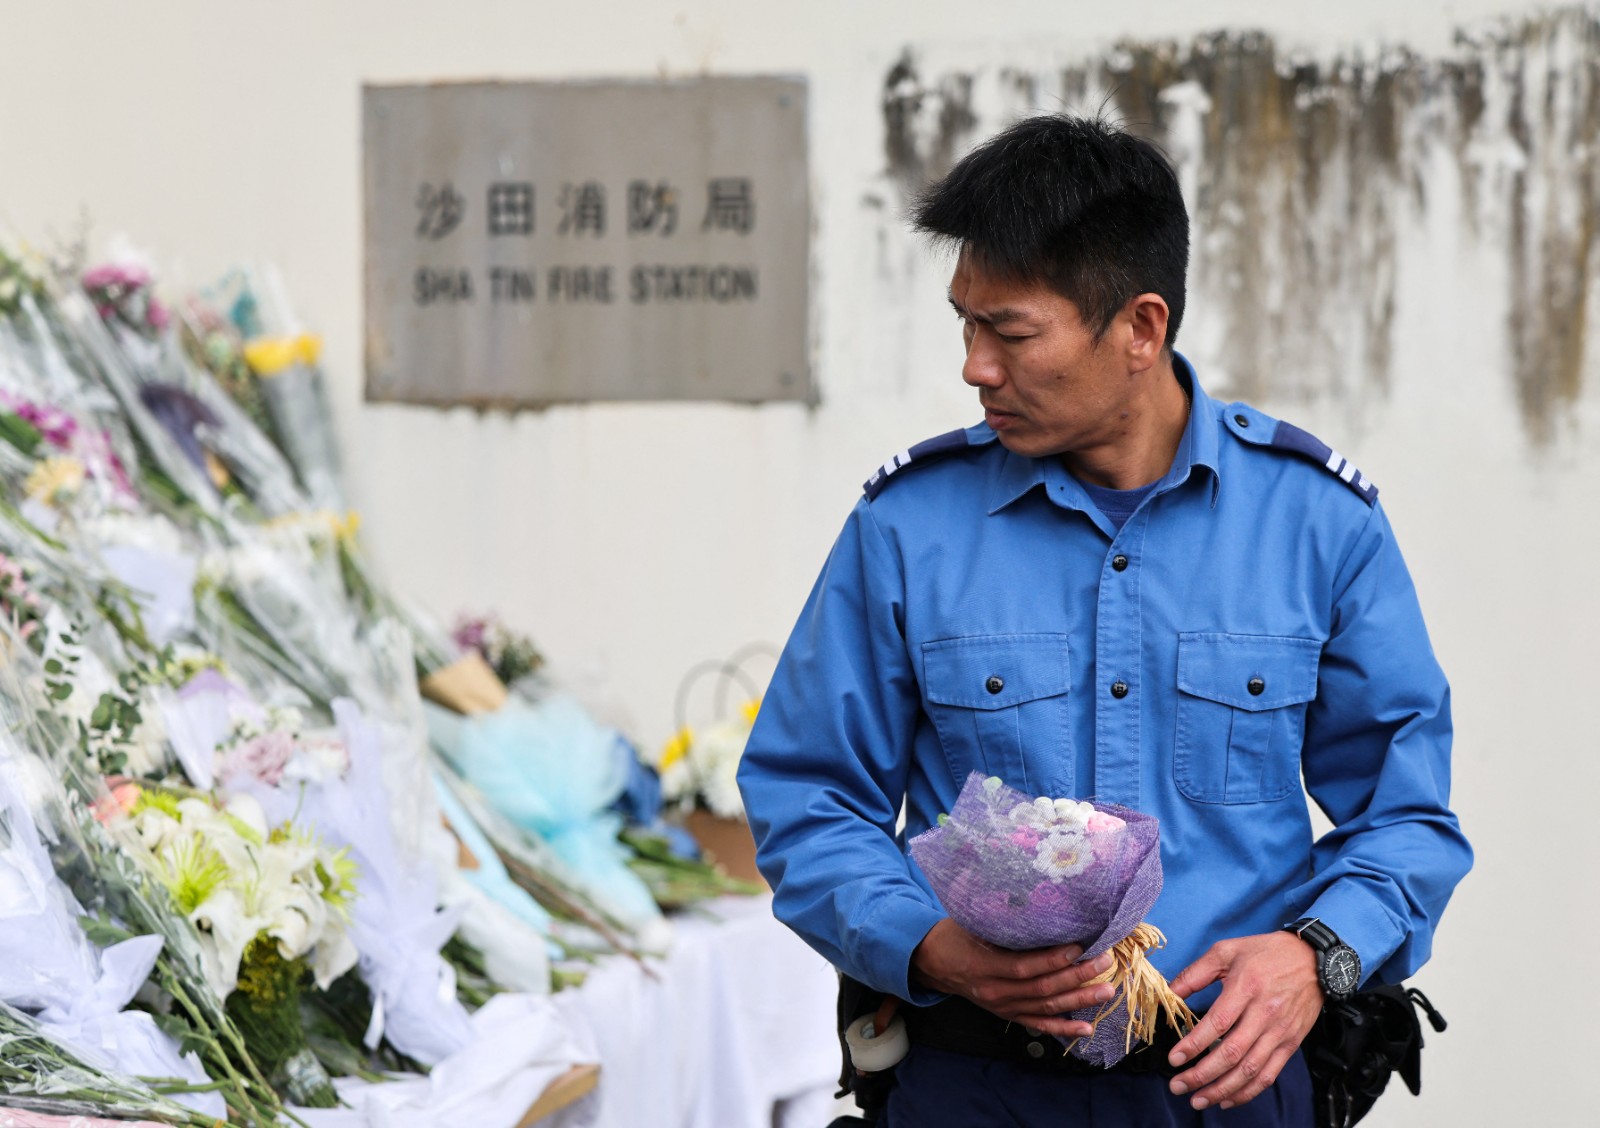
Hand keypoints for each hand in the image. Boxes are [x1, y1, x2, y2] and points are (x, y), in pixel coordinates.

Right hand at [910, 918, 1116, 1037]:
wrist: (932, 961)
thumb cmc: (954, 935)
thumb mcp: (971, 920)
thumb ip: (999, 915)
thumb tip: (1032, 895)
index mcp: (984, 967)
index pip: (1025, 966)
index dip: (1053, 960)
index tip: (1078, 946)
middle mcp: (995, 992)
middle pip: (1042, 988)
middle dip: (1077, 976)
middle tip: (1104, 962)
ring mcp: (1003, 1007)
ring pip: (1046, 1007)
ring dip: (1079, 1000)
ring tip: (1106, 989)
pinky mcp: (1008, 1014)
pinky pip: (1039, 1024)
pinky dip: (1063, 1028)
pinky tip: (1087, 1029)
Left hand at [1165, 931, 1324, 1110]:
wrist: (1314, 960)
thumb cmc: (1267, 953)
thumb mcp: (1227, 950)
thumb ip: (1197, 972)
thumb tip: (1171, 992)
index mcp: (1246, 988)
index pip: (1217, 1024)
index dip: (1194, 1045)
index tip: (1174, 1059)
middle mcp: (1264, 1014)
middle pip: (1231, 1053)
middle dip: (1202, 1075)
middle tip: (1178, 1085)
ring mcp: (1279, 1032)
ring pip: (1250, 1070)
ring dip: (1222, 1089)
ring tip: (1198, 1099)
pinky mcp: (1290, 1044)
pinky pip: (1269, 1075)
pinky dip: (1248, 1092)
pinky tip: (1228, 1099)